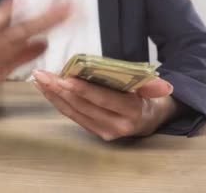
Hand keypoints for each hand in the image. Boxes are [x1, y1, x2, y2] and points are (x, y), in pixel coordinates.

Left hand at [32, 70, 178, 140]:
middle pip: (83, 106)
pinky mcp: (93, 131)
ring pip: (73, 112)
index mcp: (131, 113)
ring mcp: (103, 131)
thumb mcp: (153, 89)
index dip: (83, 90)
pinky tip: (46, 89)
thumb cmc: (147, 97)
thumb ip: (153, 85)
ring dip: (53, 95)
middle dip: (60, 90)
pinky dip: (57, 101)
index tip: (65, 78)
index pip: (103, 99)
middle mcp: (115, 126)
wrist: (150, 119)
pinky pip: (72, 115)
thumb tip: (166, 86)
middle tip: (43, 75)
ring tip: (39, 79)